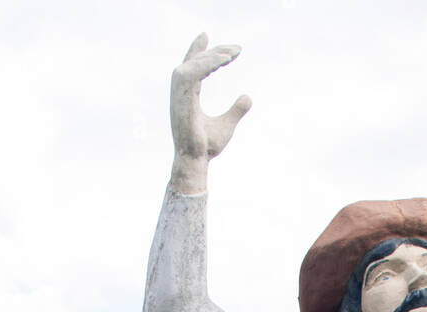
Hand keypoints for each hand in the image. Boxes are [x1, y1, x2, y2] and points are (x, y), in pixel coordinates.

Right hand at [170, 34, 250, 192]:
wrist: (195, 162)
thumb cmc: (206, 148)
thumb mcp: (227, 125)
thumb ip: (236, 110)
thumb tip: (248, 97)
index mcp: (187, 96)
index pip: (192, 66)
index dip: (198, 50)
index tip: (207, 35)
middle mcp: (180, 93)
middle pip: (194, 62)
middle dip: (213, 52)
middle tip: (237, 49)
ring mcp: (178, 96)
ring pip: (191, 65)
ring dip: (211, 57)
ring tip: (231, 55)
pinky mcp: (180, 99)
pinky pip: (192, 74)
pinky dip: (206, 65)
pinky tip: (223, 61)